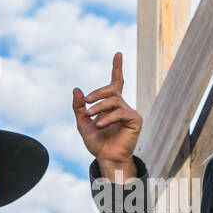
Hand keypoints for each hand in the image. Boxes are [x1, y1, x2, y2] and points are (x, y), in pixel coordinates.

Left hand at [73, 52, 141, 170]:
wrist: (106, 158)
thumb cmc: (97, 143)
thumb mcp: (83, 123)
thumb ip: (79, 107)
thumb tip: (77, 89)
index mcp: (112, 104)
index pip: (116, 82)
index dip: (117, 68)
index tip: (118, 54)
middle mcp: (122, 105)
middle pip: (111, 89)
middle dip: (97, 93)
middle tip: (87, 101)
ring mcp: (130, 112)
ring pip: (114, 100)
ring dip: (99, 107)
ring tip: (91, 116)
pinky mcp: (135, 120)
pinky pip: (120, 112)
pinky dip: (108, 118)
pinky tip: (100, 125)